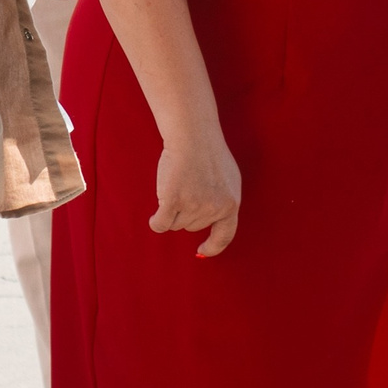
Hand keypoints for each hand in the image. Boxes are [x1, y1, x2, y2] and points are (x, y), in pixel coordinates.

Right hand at [154, 119, 241, 256]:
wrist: (193, 136)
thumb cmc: (209, 153)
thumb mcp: (228, 180)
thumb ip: (222, 202)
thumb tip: (214, 224)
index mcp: (232, 204)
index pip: (224, 236)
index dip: (212, 247)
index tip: (202, 251)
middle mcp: (215, 208)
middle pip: (191, 226)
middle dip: (185, 210)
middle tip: (187, 185)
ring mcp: (195, 205)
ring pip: (175, 223)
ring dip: (172, 209)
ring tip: (178, 183)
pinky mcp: (174, 201)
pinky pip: (161, 224)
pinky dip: (156, 222)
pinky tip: (155, 215)